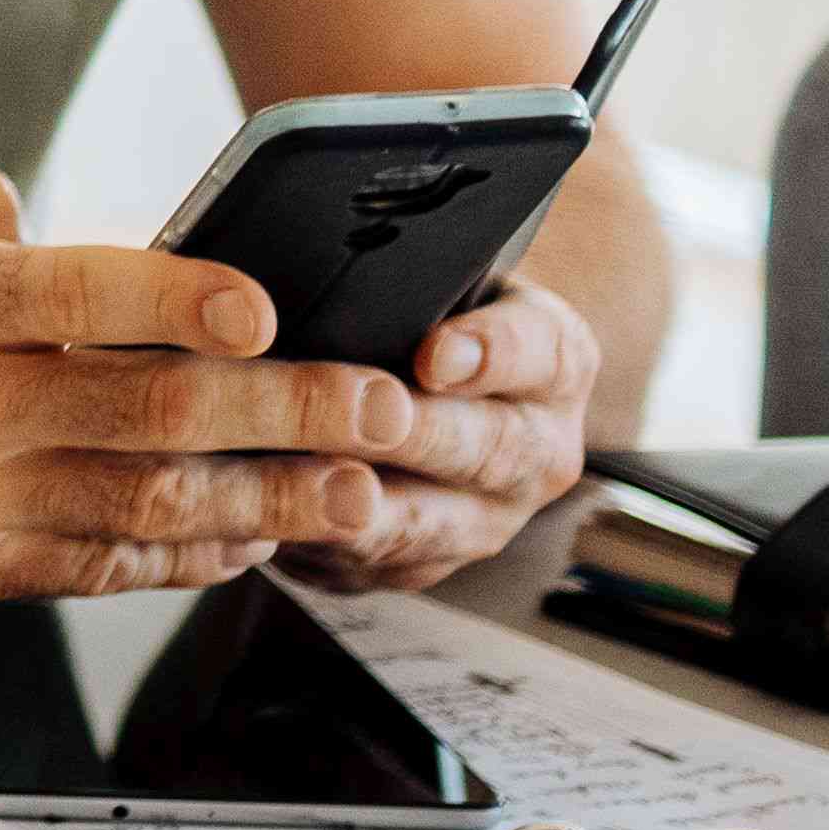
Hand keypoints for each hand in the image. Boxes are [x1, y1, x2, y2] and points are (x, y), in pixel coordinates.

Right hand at [0, 161, 423, 626]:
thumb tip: (71, 226)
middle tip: (385, 402)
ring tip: (359, 486)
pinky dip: (179, 554)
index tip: (274, 303)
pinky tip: (243, 533)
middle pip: (156, 417)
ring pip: (145, 511)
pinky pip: (91, 569)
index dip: (193, 299)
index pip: (89, 293)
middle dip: (290, 412)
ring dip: (267, 499)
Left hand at [277, 275, 598, 590]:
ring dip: (365, 506)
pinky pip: (376, 565)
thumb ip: (407, 275)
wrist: (428, 385)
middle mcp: (538, 448)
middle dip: (416, 434)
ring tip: (305, 479)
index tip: (435, 352)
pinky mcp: (424, 563)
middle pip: (487, 447)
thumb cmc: (418, 312)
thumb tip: (330, 264)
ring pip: (432, 525)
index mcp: (554, 362)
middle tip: (361, 417)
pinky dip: (322, 545)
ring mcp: (487, 518)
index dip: (487, 353)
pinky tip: (274, 517)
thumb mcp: (433, 279)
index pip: (536, 351)